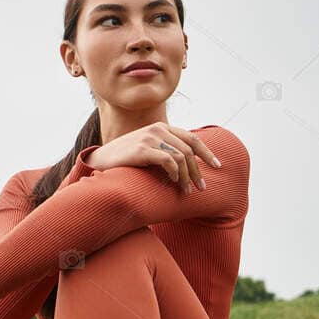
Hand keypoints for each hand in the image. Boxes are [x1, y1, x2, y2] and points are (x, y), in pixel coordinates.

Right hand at [86, 121, 221, 194]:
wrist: (100, 160)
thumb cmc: (127, 159)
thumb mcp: (149, 149)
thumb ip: (166, 150)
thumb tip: (188, 165)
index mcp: (162, 127)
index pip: (192, 139)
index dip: (207, 153)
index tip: (218, 166)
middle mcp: (158, 129)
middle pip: (189, 149)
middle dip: (198, 170)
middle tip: (202, 188)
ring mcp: (150, 137)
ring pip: (181, 157)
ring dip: (187, 177)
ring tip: (187, 191)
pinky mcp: (142, 149)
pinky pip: (168, 161)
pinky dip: (175, 173)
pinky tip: (174, 182)